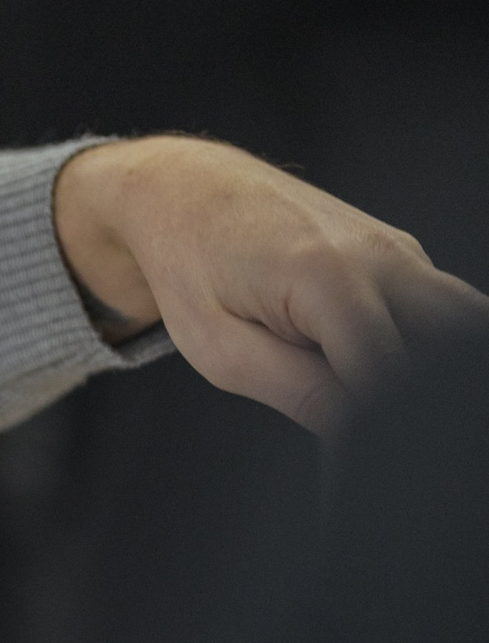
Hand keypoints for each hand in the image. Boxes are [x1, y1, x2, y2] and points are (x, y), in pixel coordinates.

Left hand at [53, 136, 488, 434]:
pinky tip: (369, 365)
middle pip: (451, 343)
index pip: (388, 375)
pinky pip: (433, 309)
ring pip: (455, 323)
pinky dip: (416, 345)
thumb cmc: (192, 266)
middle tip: (374, 421)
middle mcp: (380, 255)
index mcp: (328, 278)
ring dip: (423, 367)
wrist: (188, 192)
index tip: (360, 450)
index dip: (377, 425)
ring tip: (364, 391)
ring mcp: (397, 251)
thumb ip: (301, 392)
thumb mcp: (225, 352)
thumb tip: (359, 432)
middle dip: (420, 392)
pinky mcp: (399, 256)